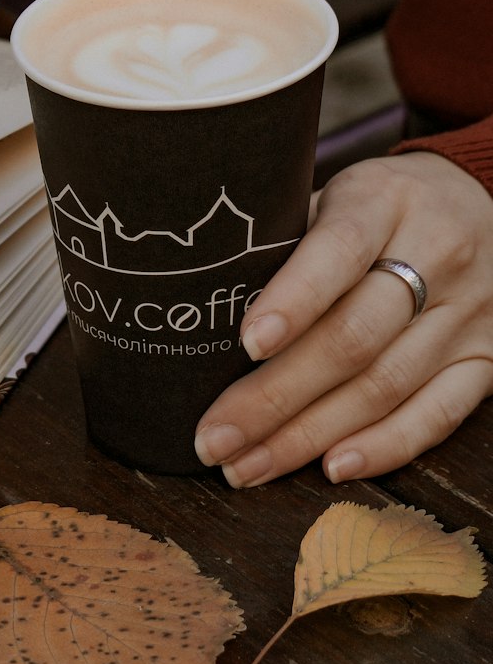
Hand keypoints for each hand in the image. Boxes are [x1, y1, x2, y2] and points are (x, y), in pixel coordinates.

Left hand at [194, 151, 492, 485]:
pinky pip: (437, 414)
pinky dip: (384, 446)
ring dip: (308, 436)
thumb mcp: (336, 195)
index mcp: (385, 200)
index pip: (338, 250)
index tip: (246, 342)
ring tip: (248, 464)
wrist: (481, 202)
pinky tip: (331, 467)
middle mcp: (436, 254)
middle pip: (353, 337)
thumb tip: (200, 305)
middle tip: (215, 436)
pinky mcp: (486, 359)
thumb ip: (285, 241)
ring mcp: (467, 313)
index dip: (293, 300)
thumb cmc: (379, 207)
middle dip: (275, 396)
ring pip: (384, 386)